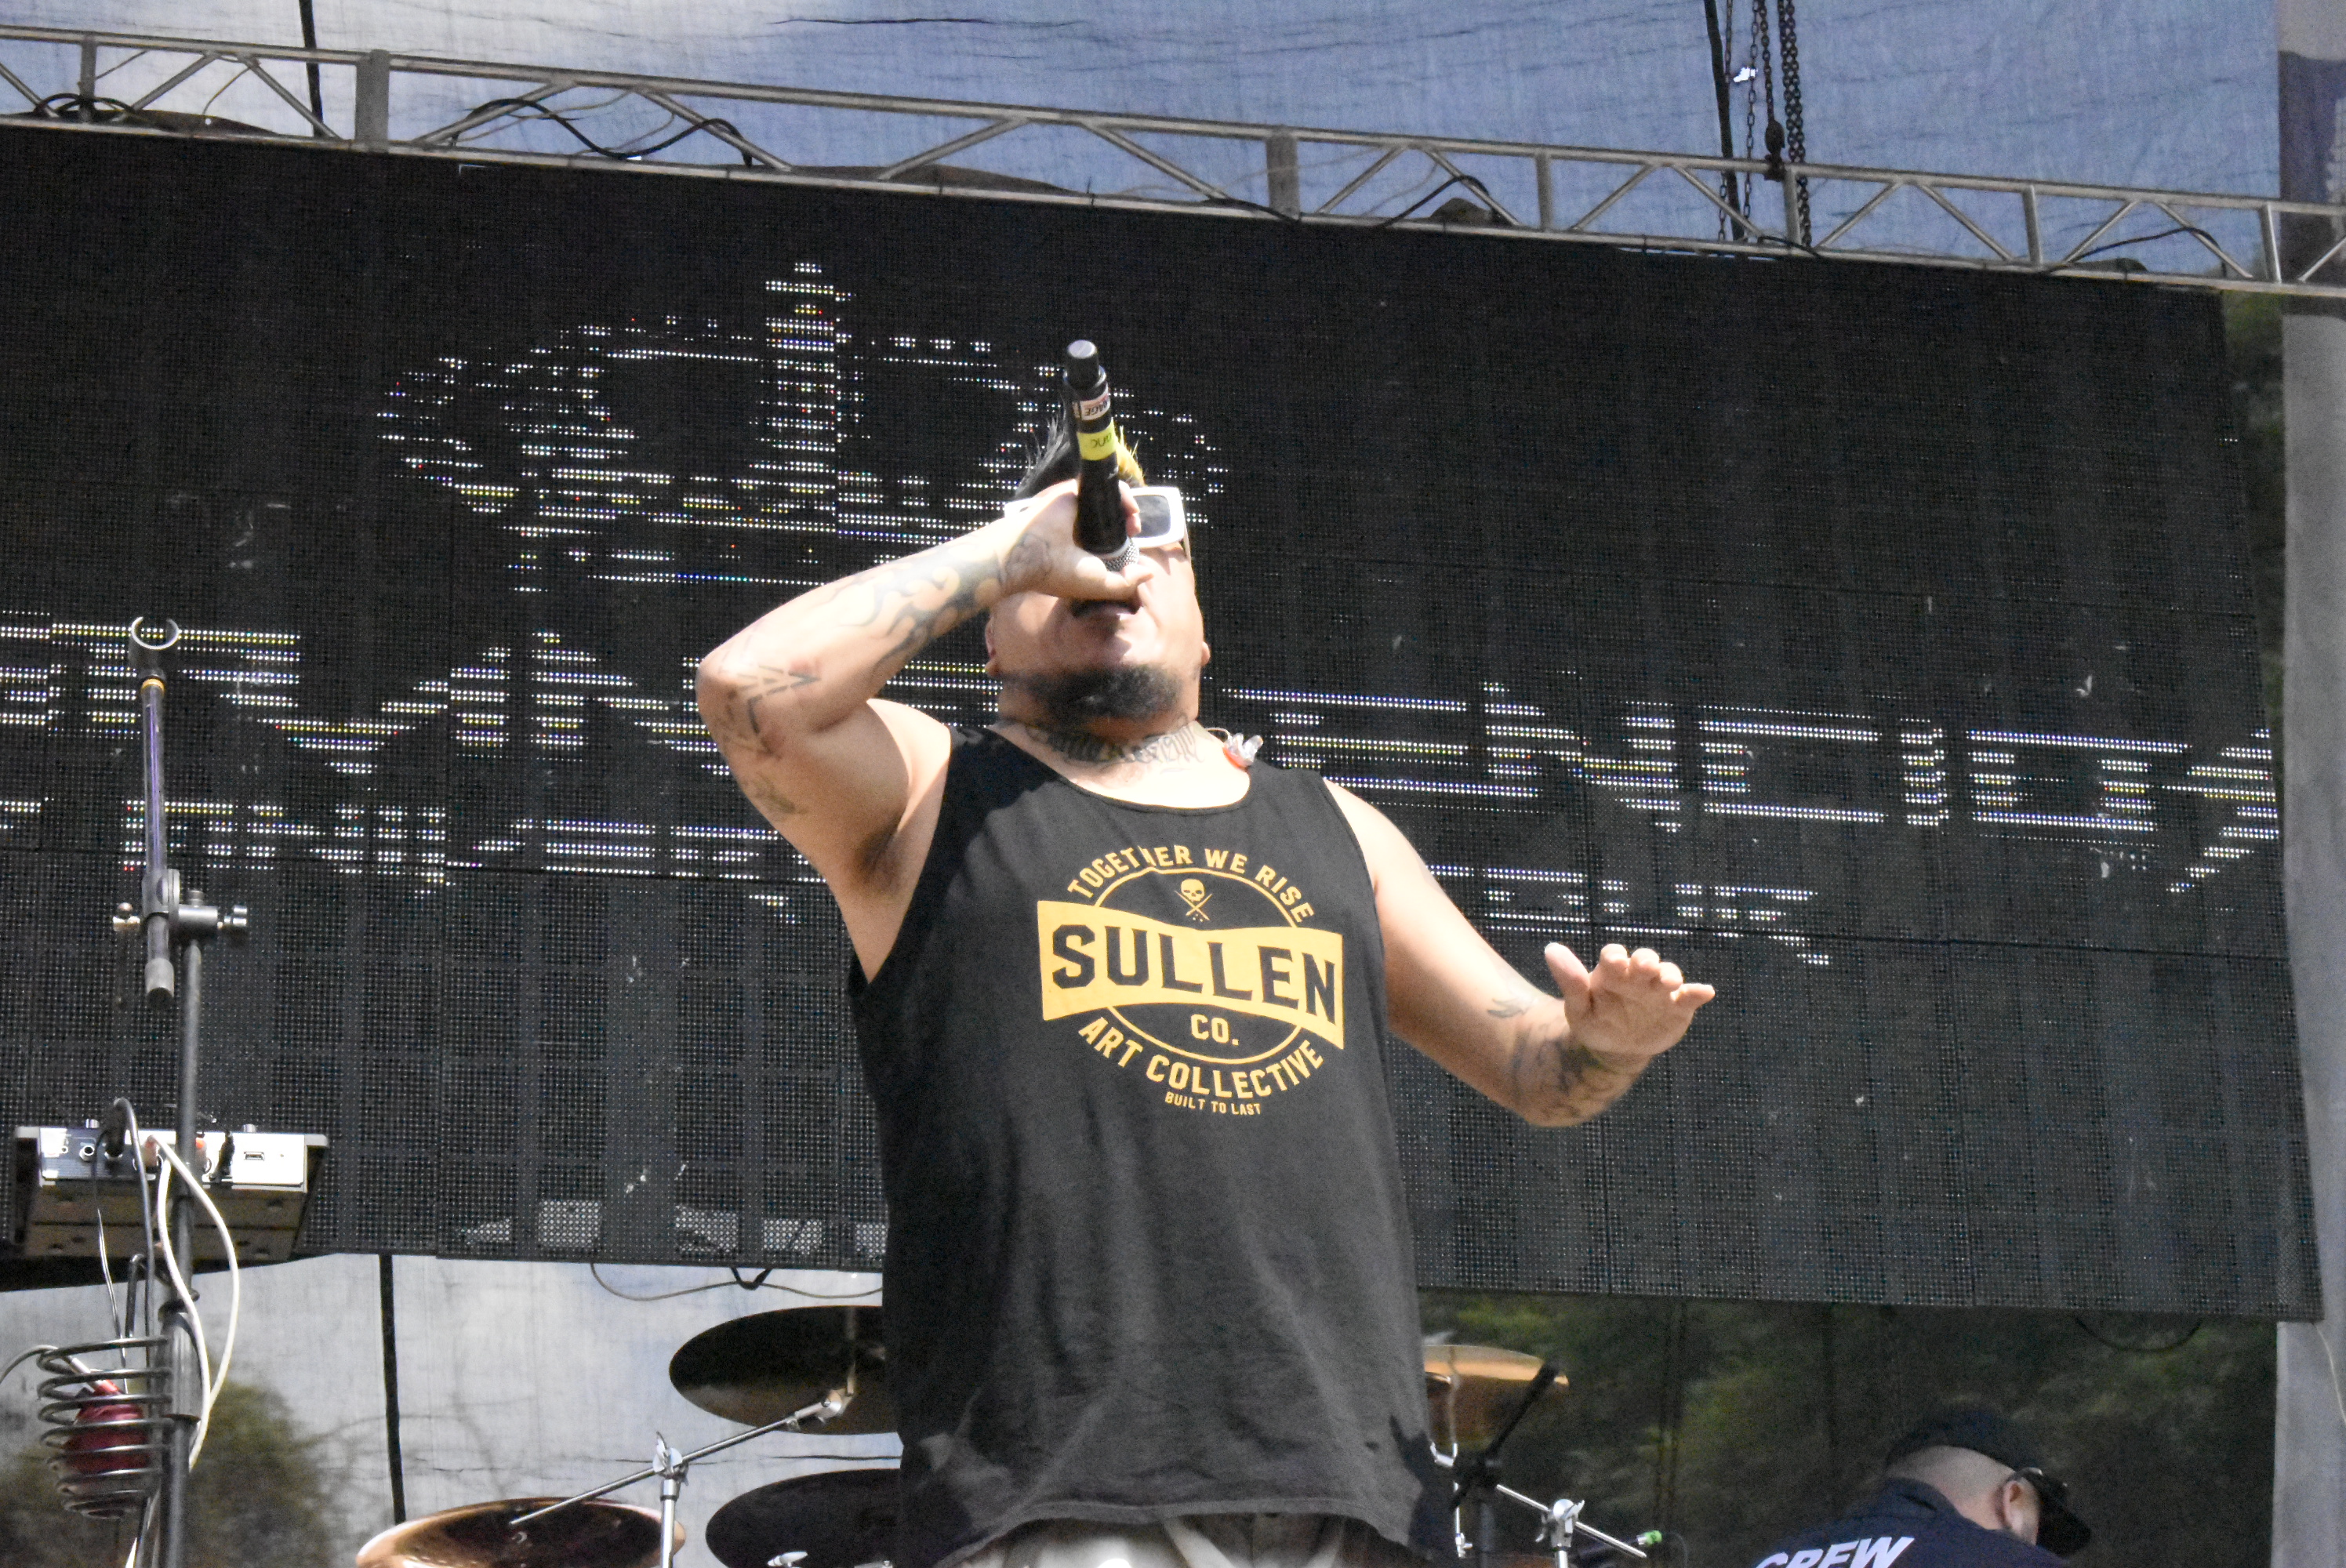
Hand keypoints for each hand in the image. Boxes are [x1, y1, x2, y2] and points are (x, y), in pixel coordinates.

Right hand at [997, 479, 1143, 602]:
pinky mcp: (1075, 490)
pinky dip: (1122, 494)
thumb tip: (1148, 574)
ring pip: (1111, 500)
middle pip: (1113, 517)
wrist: (1034, 555)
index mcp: (1084, 548)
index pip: (1110, 537)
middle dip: (1129, 521)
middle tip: (1134, 529)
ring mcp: (1078, 508)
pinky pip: (1103, 486)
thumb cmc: (1063, 573)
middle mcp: (1081, 527)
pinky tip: (1129, 508)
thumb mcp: (1101, 586)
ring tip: (1133, 520)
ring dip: (1128, 508)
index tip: (1132, 542)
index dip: (1126, 538)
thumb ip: (1126, 582)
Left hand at [1543, 942, 1713, 1064]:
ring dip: (1670, 975)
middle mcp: (1639, 975)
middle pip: (1645, 960)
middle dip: (1646, 961)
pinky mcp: (1678, 1007)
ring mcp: (1660, 990)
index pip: (1614, 955)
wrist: (1616, 1049)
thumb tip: (1550, 948)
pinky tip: (1705, 992)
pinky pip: (1691, 997)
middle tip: (1645, 968)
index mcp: (1613, 971)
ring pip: (1669, 975)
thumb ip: (1570, 982)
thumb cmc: (1595, 1023)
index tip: (1616, 962)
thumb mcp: (1579, 1008)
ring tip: (1669, 983)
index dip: (1615, 957)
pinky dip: (1698, 992)